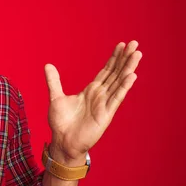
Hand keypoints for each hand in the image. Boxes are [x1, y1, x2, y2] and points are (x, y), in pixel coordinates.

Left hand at [44, 40, 141, 164]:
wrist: (62, 141)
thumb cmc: (61, 122)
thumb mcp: (56, 97)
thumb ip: (54, 81)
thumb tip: (48, 65)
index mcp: (91, 91)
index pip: (106, 71)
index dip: (114, 58)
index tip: (121, 45)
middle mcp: (100, 95)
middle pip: (115, 73)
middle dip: (124, 59)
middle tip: (134, 43)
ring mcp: (104, 104)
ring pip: (119, 82)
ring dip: (128, 68)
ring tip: (137, 54)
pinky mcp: (105, 114)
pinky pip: (116, 98)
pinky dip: (124, 87)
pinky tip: (132, 76)